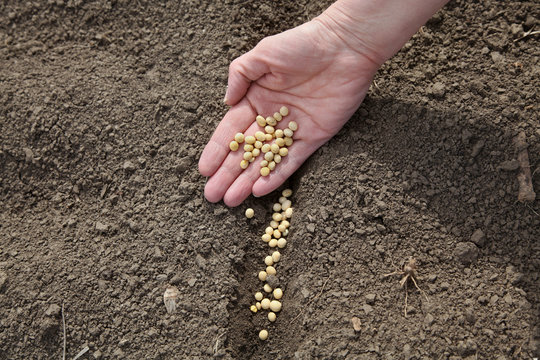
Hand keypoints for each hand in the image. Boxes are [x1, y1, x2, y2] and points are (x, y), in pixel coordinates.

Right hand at [198, 17, 379, 206]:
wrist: (344, 47)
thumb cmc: (301, 45)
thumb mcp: (262, 54)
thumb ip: (240, 75)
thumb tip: (226, 102)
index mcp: (256, 99)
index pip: (232, 130)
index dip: (217, 151)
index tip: (204, 170)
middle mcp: (271, 118)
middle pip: (246, 151)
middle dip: (228, 174)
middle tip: (212, 195)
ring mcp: (292, 130)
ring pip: (266, 161)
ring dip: (248, 180)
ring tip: (231, 200)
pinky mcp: (314, 137)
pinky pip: (292, 161)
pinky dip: (277, 176)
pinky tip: (260, 191)